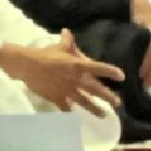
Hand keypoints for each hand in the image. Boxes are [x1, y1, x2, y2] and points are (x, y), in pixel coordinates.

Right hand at [0, 31, 124, 116]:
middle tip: (118, 103)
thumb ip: (68, 41)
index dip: (111, 72)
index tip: (122, 76)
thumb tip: (67, 31)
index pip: (99, 68)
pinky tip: (76, 118)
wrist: (28, 65)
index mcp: (79, 65)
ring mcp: (67, 90)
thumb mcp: (59, 46)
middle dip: (108, 96)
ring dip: (94, 108)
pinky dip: (71, 113)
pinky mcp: (57, 98)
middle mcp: (76, 79)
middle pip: (95, 89)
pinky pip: (66, 108)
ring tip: (103, 115)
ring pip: (84, 101)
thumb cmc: (45, 54)